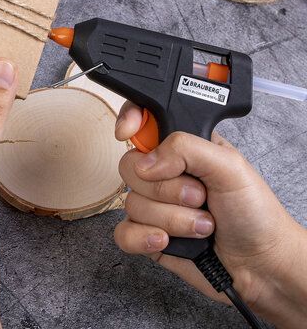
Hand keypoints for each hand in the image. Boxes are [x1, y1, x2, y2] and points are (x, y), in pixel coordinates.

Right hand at [114, 102, 306, 328]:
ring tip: (203, 224)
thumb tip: (146, 163)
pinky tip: (168, 241)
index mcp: (181, 147)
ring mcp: (153, 204)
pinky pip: (124, 233)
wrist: (261, 264)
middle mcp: (163, 172)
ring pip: (132, 203)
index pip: (143, 120)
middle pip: (130, 166)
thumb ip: (186, 149)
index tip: (127, 132)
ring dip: (172, 219)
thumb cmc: (254, 211)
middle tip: (199, 196)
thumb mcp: (230, 166)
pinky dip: (144, 238)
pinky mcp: (147, 234)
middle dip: (166, 188)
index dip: (130, 121)